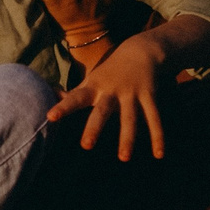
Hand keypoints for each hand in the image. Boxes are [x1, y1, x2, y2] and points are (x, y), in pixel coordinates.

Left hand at [46, 31, 169, 160]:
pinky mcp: (149, 96)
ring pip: (130, 118)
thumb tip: (51, 96)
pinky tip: (158, 154)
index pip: (75, 98)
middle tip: (86, 145)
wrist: (140, 51)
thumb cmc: (109, 71)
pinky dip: (158, 136)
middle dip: (94, 127)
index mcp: (94, 88)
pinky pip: (154, 118)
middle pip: (102, 111)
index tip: (50, 117)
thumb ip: (73, 93)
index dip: (63, 107)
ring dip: (127, 138)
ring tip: (124, 158)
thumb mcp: (90, 80)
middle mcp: (111, 91)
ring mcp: (131, 94)